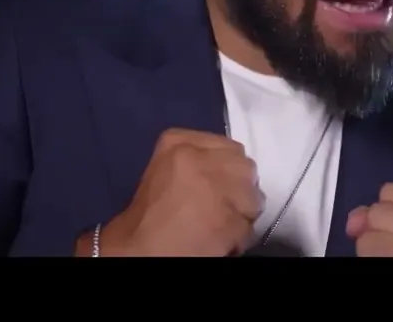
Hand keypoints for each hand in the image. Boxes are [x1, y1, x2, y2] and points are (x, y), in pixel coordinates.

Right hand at [87, 128, 263, 255]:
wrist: (139, 250)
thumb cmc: (148, 215)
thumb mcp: (166, 170)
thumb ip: (198, 163)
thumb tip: (229, 171)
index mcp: (177, 141)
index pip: (225, 147)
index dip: (226, 171)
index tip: (217, 188)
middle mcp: (198, 155)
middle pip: (243, 166)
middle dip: (239, 188)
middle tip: (222, 208)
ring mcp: (215, 184)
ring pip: (253, 195)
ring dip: (242, 212)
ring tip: (219, 224)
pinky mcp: (228, 216)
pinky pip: (248, 224)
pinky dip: (239, 235)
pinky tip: (219, 239)